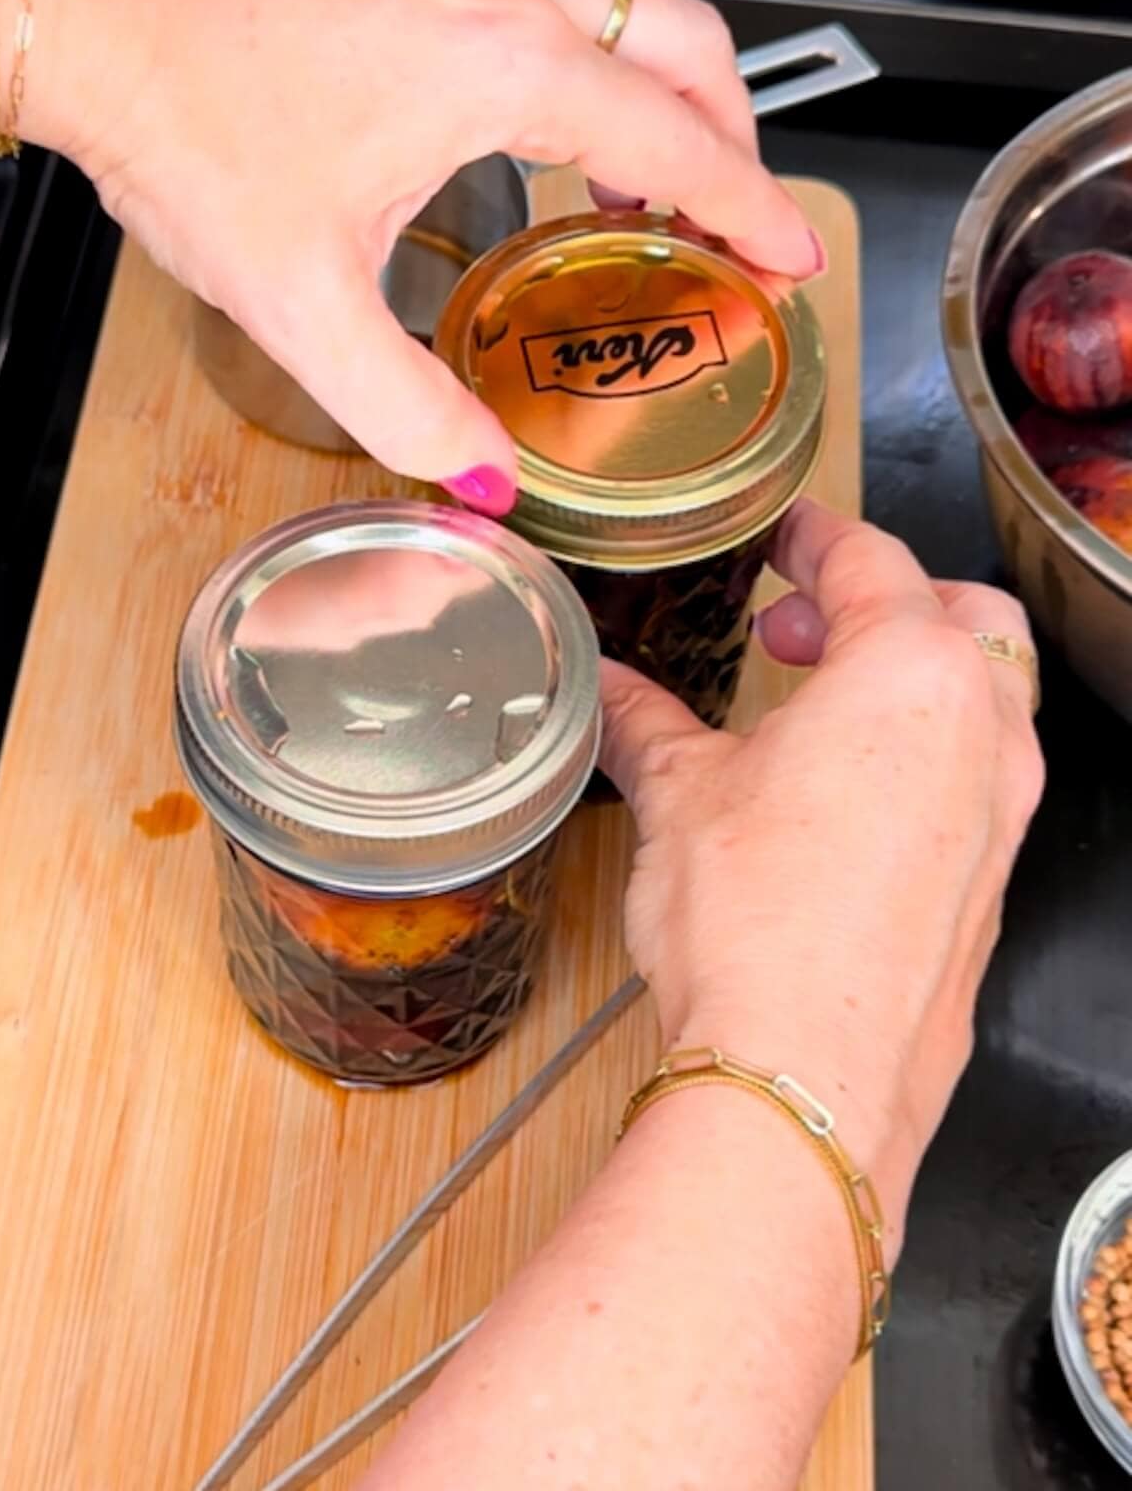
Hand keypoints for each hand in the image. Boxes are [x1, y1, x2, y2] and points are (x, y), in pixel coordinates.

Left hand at [29, 0, 816, 507]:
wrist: (86, 3)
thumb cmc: (182, 115)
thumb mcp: (301, 301)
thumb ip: (406, 404)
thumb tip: (485, 472)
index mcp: (501, 69)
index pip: (679, 143)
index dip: (752, 210)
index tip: (792, 259)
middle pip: (686, 48)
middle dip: (736, 139)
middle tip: (738, 228)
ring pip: (630, 4)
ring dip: (672, 88)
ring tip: (658, 189)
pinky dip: (604, 54)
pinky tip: (559, 120)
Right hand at [599, 502, 1044, 1240]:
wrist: (803, 1074)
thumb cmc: (758, 926)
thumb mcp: (680, 795)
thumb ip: (645, 721)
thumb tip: (607, 688)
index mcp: (913, 674)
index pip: (872, 562)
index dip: (817, 537)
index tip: (789, 535)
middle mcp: (983, 735)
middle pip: (960, 617)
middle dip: (880, 602)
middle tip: (796, 624)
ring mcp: (1002, 817)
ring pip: (982, 702)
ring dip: (906, 683)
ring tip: (813, 710)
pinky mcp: (990, 888)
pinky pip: (975, 787)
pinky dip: (922, 760)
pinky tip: (841, 799)